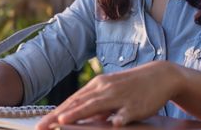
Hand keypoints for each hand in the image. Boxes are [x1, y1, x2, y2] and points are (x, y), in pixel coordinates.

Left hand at [37, 61, 180, 129]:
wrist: (160, 75)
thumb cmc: (132, 86)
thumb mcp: (111, 92)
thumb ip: (96, 105)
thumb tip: (81, 118)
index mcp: (98, 85)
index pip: (73, 100)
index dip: (56, 112)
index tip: (40, 124)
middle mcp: (105, 88)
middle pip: (78, 103)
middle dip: (58, 116)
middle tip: (41, 127)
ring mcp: (120, 96)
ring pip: (96, 106)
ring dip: (78, 113)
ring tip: (62, 121)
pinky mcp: (136, 105)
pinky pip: (125, 112)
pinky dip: (118, 118)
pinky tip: (112, 124)